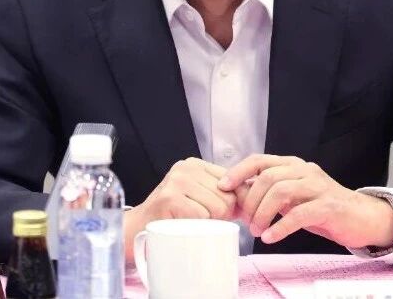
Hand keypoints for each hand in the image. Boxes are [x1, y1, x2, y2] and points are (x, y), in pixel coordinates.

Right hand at [124, 157, 243, 261]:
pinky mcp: (170, 198)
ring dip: (209, 223)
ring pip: (217, 207)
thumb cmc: (172, 215)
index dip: (234, 202)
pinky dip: (198, 227)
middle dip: (221, 215)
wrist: (139, 227)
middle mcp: (186, 168)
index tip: (227, 214)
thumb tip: (253, 201)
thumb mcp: (199, 198)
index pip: (232, 181)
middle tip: (203, 221)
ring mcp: (176, 181)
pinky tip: (184, 225)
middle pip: (228, 197)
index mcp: (195, 164)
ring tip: (192, 223)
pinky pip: (202, 216)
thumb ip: (223, 196)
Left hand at [218, 154, 392, 249]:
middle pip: (268, 177)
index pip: (260, 160)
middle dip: (251, 201)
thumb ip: (271, 192)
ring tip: (257, 231)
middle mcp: (304, 170)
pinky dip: (280, 227)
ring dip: (263, 214)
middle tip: (246, 222)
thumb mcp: (293, 195)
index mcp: (293, 165)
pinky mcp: (328, 206)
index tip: (223, 186)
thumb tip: (239, 195)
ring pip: (281, 192)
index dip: (239, 171)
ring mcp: (318, 186)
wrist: (361, 217)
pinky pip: (299, 214)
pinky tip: (271, 237)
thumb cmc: (322, 206)